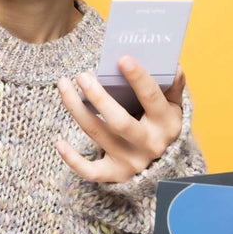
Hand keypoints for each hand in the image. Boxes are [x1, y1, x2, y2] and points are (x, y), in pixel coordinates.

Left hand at [56, 56, 184, 182]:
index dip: (138, 79)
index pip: (151, 98)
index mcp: (166, 123)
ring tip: (64, 85)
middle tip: (82, 75)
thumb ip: (173, 86)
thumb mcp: (173, 106)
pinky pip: (91, 171)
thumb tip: (172, 66)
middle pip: (119, 122)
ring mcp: (131, 161)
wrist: (165, 166)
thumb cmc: (161, 125)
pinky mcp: (115, 174)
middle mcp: (149, 144)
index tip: (122, 59)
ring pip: (98, 135)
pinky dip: (73, 159)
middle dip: (99, 98)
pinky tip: (59, 142)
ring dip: (76, 109)